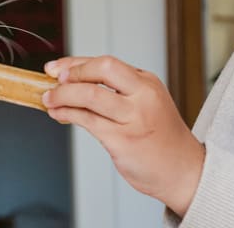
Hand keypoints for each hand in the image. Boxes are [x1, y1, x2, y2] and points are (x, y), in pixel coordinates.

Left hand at [42, 56, 204, 215]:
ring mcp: (134, 118)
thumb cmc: (160, 137)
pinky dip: (67, 114)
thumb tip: (72, 78)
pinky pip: (87, 121)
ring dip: (62, 95)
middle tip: (54, 81)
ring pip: (90, 95)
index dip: (75, 63)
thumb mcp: (146, 102)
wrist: (184, 171)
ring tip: (49, 99)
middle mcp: (143, 96)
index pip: (106, 63)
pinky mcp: (123, 140)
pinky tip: (58, 114)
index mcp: (147, 82)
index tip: (55, 67)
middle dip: (72, 73)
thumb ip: (116, 90)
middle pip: (102, 69)